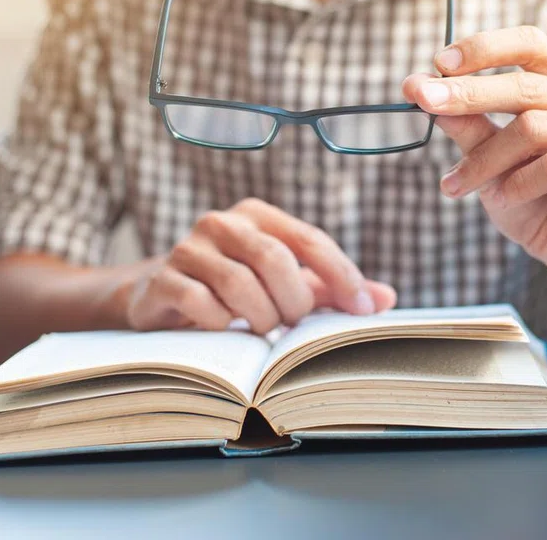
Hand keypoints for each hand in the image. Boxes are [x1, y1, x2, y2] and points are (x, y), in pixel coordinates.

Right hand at [125, 198, 395, 333]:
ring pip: (240, 284)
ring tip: (263, 330)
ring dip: (261, 317)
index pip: (310, 239)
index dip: (341, 275)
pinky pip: (201, 303)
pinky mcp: (162, 279)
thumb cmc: (236, 288)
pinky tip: (225, 329)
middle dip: (295, 302)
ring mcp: (188, 248)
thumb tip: (385, 298)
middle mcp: (222, 222)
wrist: (160, 295)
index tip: (362, 310)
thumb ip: (331, 289)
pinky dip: (222, 324)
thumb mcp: (285, 284)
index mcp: (258, 216)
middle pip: (276, 259)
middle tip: (295, 326)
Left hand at [402, 26, 546, 290]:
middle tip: (424, 102)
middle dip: (468, 95)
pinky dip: (520, 182)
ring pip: (536, 128)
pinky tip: (503, 199)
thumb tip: (419, 86)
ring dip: (486, 159)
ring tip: (455, 185)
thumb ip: (466, 123)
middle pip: (527, 86)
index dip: (484, 49)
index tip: (438, 63)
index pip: (530, 44)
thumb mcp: (491, 158)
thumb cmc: (533, 198)